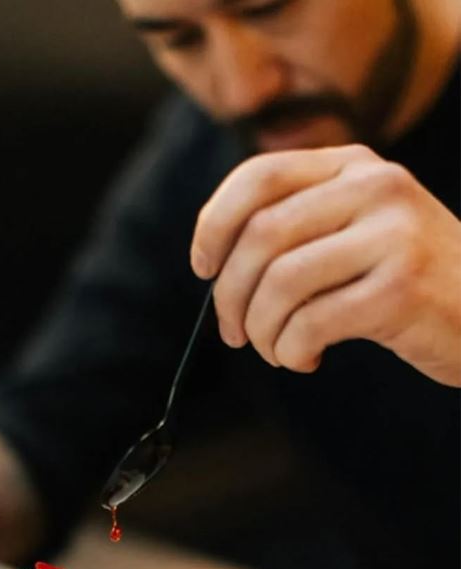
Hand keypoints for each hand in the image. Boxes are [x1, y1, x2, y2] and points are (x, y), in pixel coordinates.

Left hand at [190, 144, 460, 386]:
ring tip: (274, 351)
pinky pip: (310, 323)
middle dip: (229, 295)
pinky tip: (306, 359)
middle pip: (259, 236)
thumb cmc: (408, 282)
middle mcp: (375, 187)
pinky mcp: (402, 289)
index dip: (213, 224)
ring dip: (261, 331)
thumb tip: (215, 262)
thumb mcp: (359, 232)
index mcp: (354, 166)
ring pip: (279, 283)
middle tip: (235, 333)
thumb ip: (301, 228)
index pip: (258, 177)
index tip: (202, 268)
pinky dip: (291, 351)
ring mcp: (393, 234)